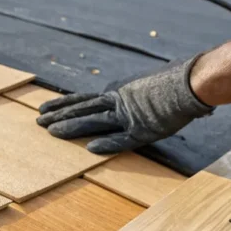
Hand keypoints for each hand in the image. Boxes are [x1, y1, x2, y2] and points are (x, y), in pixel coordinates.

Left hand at [37, 57, 212, 153]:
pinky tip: (89, 148)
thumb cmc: (175, 82)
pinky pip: (124, 139)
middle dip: (59, 116)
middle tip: (38, 121)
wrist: (192, 82)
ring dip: (73, 127)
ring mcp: (130, 116)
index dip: (64, 104)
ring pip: (95, 122)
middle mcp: (120, 102)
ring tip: (51, 132)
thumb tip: (135, 99)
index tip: (45, 107)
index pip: (85, 100)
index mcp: (120, 94)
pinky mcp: (145, 129)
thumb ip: (136, 95)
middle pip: (84, 109)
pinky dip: (107, 143)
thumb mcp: (148, 87)